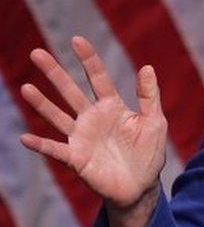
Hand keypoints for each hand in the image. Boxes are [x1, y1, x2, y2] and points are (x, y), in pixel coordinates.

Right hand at [19, 36, 167, 210]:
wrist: (140, 186)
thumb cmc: (148, 152)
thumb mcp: (154, 121)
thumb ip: (149, 96)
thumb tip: (147, 66)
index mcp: (112, 106)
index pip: (97, 78)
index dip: (88, 59)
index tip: (77, 40)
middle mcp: (92, 118)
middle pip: (70, 91)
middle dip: (55, 73)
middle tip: (37, 53)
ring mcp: (81, 137)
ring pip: (58, 116)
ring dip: (42, 103)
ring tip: (26, 88)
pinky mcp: (76, 158)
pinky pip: (56, 150)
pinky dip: (41, 145)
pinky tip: (25, 137)